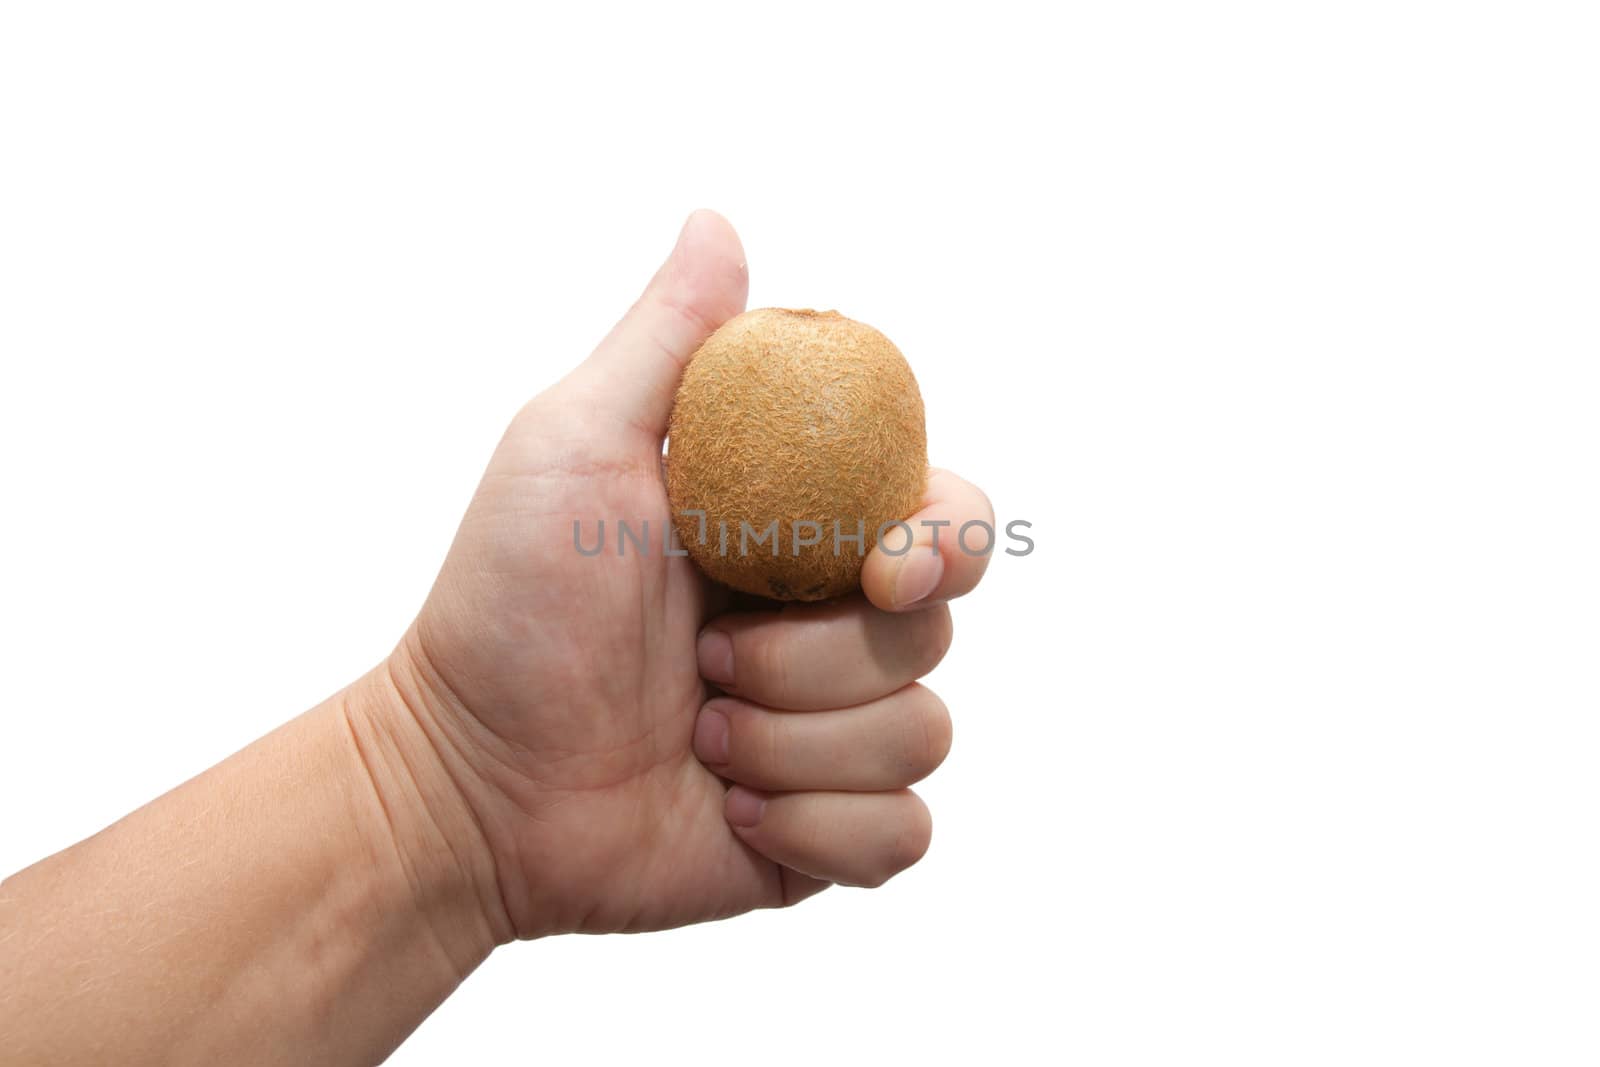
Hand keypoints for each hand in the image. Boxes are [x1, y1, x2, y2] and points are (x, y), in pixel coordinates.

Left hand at [386, 211, 993, 938]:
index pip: (945, 517)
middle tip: (707, 658)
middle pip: (935, 630)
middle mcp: (828, 627)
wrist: (466, 782)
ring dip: (796, 740)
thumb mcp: (576, 446)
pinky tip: (731, 810)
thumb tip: (718, 220)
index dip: (946, 540)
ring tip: (696, 732)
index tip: (884, 569)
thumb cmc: (507, 605)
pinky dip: (818, 828)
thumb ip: (668, 343)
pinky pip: (902, 835)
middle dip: (817, 656)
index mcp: (796, 534)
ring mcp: (831, 733)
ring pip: (921, 734)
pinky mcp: (825, 832)